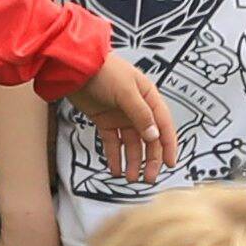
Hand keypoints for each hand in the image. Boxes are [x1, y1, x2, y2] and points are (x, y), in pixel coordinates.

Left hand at [66, 54, 178, 185]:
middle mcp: (137, 109)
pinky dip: (114, 156)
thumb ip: (140, 115)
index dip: (168, 145)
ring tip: (129, 178)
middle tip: (148, 178)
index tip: (170, 164)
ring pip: (130, 144)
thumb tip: (154, 137)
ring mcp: (121, 116)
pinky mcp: (105, 121)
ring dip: (132, 161)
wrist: (75, 68)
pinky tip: (114, 169)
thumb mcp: (126, 91)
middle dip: (149, 159)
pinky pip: (112, 142)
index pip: (163, 125)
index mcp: (149, 98)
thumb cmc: (105, 72)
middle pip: (148, 138)